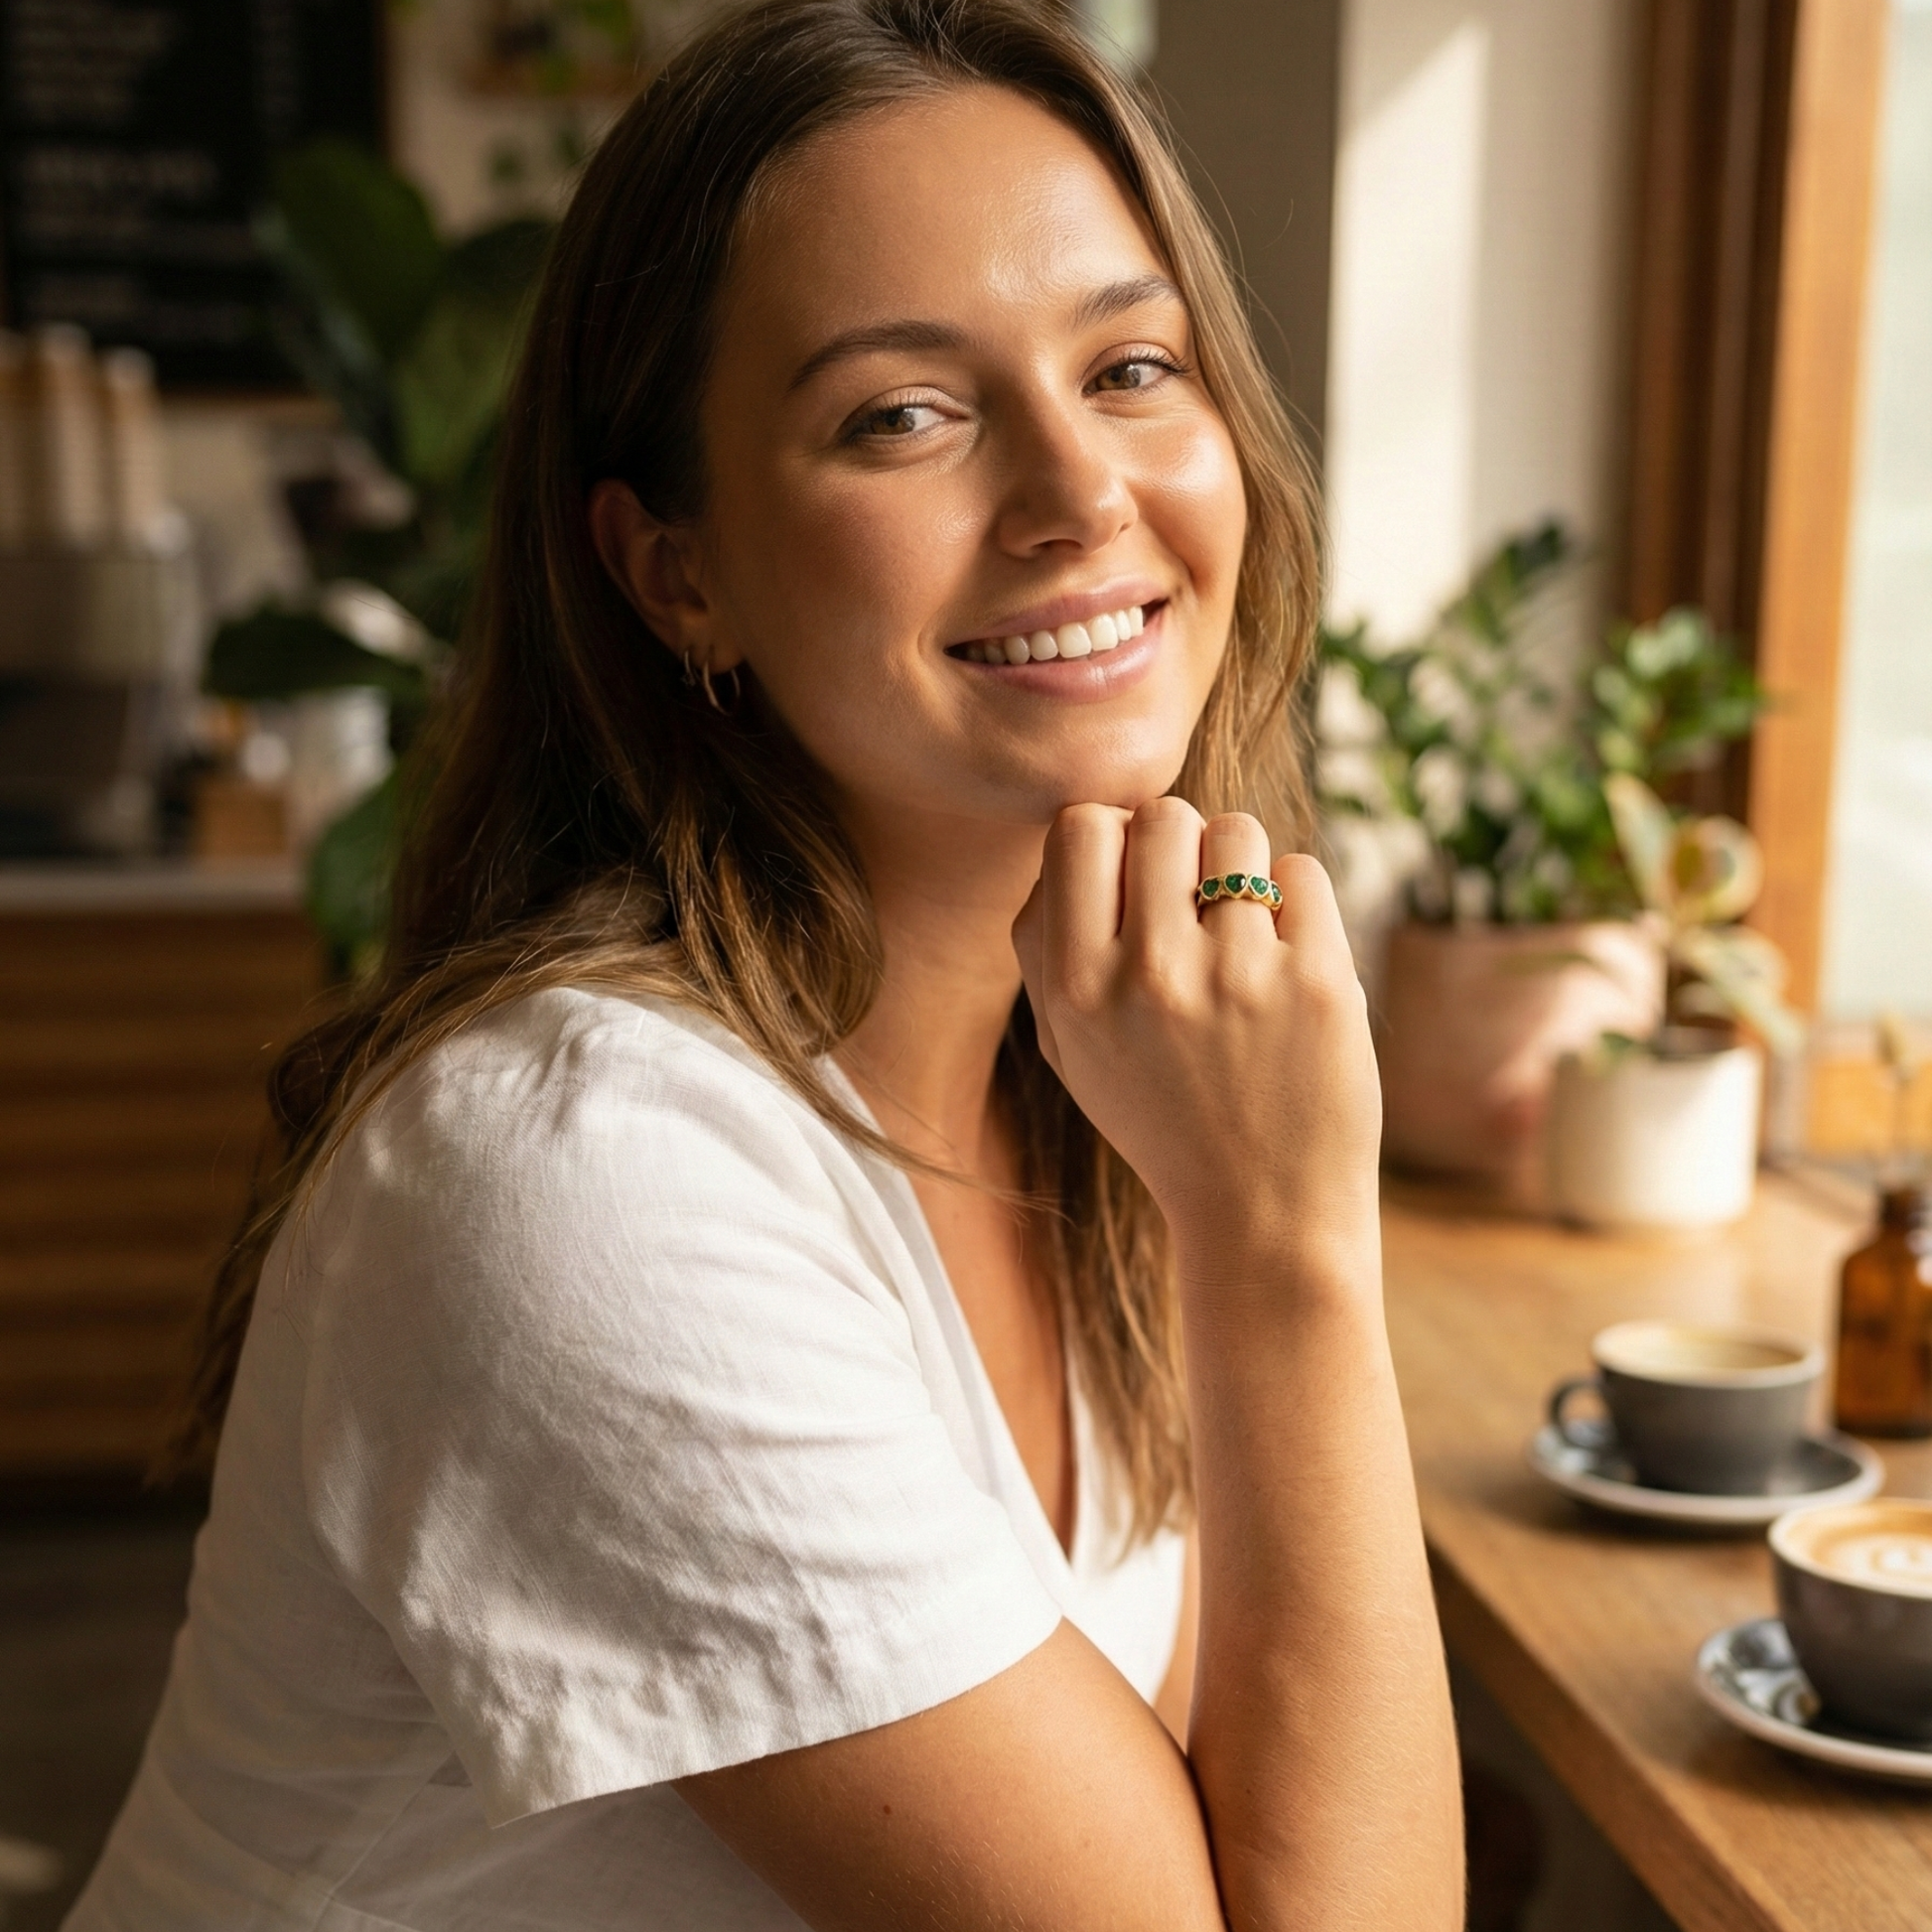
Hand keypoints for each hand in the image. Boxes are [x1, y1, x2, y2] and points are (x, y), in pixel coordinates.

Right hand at [1011, 799, 1380, 1286]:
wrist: (1264, 1217)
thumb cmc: (1164, 1119)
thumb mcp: (1071, 1050)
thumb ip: (1050, 946)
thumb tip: (1081, 832)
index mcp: (1076, 991)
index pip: (1079, 827)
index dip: (1112, 840)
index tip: (1135, 885)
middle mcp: (1148, 977)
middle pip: (1161, 815)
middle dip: (1181, 846)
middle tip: (1196, 909)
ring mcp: (1237, 977)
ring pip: (1237, 832)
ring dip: (1243, 869)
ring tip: (1244, 936)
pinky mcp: (1319, 982)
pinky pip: (1303, 872)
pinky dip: (1299, 905)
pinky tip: (1288, 962)